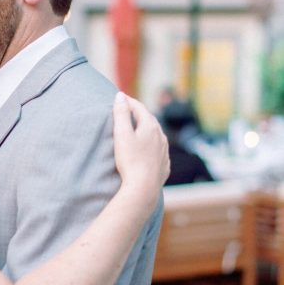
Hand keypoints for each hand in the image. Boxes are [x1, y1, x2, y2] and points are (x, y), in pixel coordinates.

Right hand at [113, 92, 169, 210]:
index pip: (139, 108)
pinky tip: (148, 149)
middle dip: (138, 113)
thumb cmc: (130, 161)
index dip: (128, 102)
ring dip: (146, 129)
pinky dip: (152, 145)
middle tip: (128, 110)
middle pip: (149, 120)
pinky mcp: (164, 165)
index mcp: (150, 126)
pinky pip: (158, 150)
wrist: (144, 188)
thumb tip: (120, 96)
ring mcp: (164, 151)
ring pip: (156, 135)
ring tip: (138, 128)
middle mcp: (161, 136)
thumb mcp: (122, 135)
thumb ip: (121, 114)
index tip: (119, 97)